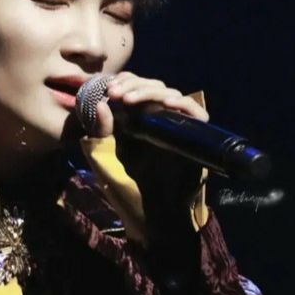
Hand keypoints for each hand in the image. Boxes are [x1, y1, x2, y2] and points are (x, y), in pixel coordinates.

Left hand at [93, 71, 208, 228]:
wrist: (151, 213)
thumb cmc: (127, 186)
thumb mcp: (105, 155)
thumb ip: (100, 131)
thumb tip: (101, 104)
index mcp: (138, 117)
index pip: (136, 87)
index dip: (124, 81)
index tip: (108, 87)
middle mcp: (158, 117)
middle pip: (152, 86)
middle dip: (132, 85)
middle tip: (114, 93)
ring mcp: (176, 124)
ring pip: (169, 93)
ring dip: (148, 92)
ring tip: (128, 100)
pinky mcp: (194, 134)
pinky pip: (193, 110)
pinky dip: (182, 103)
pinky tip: (166, 103)